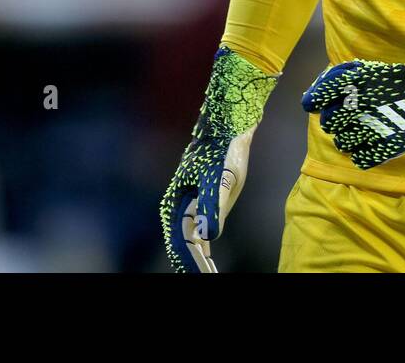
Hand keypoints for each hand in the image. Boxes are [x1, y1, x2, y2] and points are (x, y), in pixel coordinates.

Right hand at [160, 48, 276, 271]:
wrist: (228, 122)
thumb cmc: (224, 149)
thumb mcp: (223, 179)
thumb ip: (212, 209)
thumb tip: (205, 239)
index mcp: (176, 204)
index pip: (182, 245)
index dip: (192, 266)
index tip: (206, 278)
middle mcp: (177, 206)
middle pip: (182, 247)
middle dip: (193, 267)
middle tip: (210, 280)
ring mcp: (188, 203)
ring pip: (188, 241)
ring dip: (197, 260)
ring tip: (208, 275)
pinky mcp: (200, 200)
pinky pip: (196, 232)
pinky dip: (202, 248)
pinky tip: (208, 258)